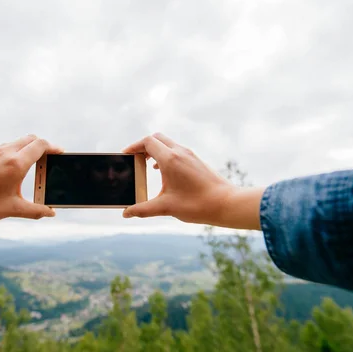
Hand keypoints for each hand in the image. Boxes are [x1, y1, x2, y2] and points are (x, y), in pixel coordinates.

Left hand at [0, 135, 62, 223]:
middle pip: (30, 139)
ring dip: (27, 149)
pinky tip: (12, 169)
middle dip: (42, 146)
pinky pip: (4, 147)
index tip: (60, 153)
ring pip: (16, 142)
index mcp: (15, 163)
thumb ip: (35, 210)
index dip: (53, 147)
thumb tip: (50, 212)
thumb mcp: (11, 209)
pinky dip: (14, 152)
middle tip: (49, 159)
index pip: (40, 145)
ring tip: (32, 166)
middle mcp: (4, 152)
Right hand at [122, 133, 262, 228]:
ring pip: (167, 143)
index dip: (133, 147)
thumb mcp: (166, 207)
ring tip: (146, 166)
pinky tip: (163, 172)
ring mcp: (190, 155)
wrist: (227, 203)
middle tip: (134, 159)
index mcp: (170, 159)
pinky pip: (176, 150)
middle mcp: (180, 152)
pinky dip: (165, 155)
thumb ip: (143, 209)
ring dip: (155, 150)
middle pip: (156, 138)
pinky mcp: (196, 160)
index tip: (125, 156)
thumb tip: (126, 213)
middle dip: (143, 146)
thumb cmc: (198, 205)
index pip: (147, 142)